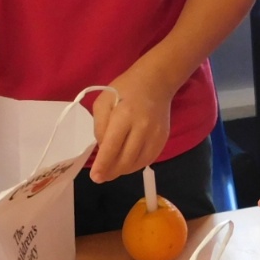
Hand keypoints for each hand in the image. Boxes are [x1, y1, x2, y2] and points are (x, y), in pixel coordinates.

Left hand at [90, 68, 171, 182]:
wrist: (155, 82)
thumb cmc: (124, 90)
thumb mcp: (103, 102)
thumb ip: (100, 127)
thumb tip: (103, 149)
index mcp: (124, 115)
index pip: (112, 146)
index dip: (103, 164)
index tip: (95, 177)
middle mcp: (142, 127)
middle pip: (126, 159)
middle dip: (111, 172)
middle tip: (101, 177)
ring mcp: (156, 134)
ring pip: (138, 163)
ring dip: (123, 170)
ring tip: (112, 170)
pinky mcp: (163, 138)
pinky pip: (149, 159)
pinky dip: (136, 165)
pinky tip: (127, 163)